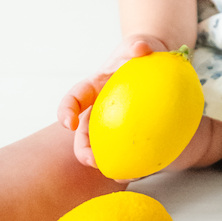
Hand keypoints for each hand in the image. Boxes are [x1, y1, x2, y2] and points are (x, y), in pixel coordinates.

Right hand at [57, 34, 168, 169]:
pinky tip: (146, 169)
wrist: (155, 61)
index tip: (69, 123)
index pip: (75, 97)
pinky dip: (133, 159)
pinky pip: (127, 147)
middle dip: (83, 150)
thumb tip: (140, 49)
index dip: (67, 110)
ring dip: (106, 162)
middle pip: (83, 132)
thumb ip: (139, 46)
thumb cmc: (141, 52)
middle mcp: (99, 107)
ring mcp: (113, 121)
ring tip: (120, 175)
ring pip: (103, 146)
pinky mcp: (130, 130)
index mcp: (95, 86)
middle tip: (92, 161)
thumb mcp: (140, 45)